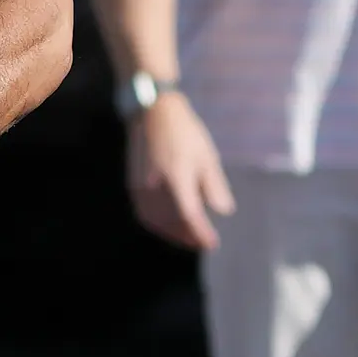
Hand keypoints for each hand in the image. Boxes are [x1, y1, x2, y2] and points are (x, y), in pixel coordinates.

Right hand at [124, 95, 233, 252]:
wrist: (152, 113)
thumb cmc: (185, 132)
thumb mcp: (207, 156)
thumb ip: (215, 186)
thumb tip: (224, 211)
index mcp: (177, 177)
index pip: (190, 215)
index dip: (201, 232)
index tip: (213, 243)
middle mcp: (156, 186)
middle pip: (171, 223)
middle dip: (187, 237)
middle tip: (202, 243)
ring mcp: (141, 187)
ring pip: (156, 221)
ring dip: (172, 234)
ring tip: (186, 238)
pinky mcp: (133, 185)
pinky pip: (145, 213)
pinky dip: (157, 224)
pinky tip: (168, 225)